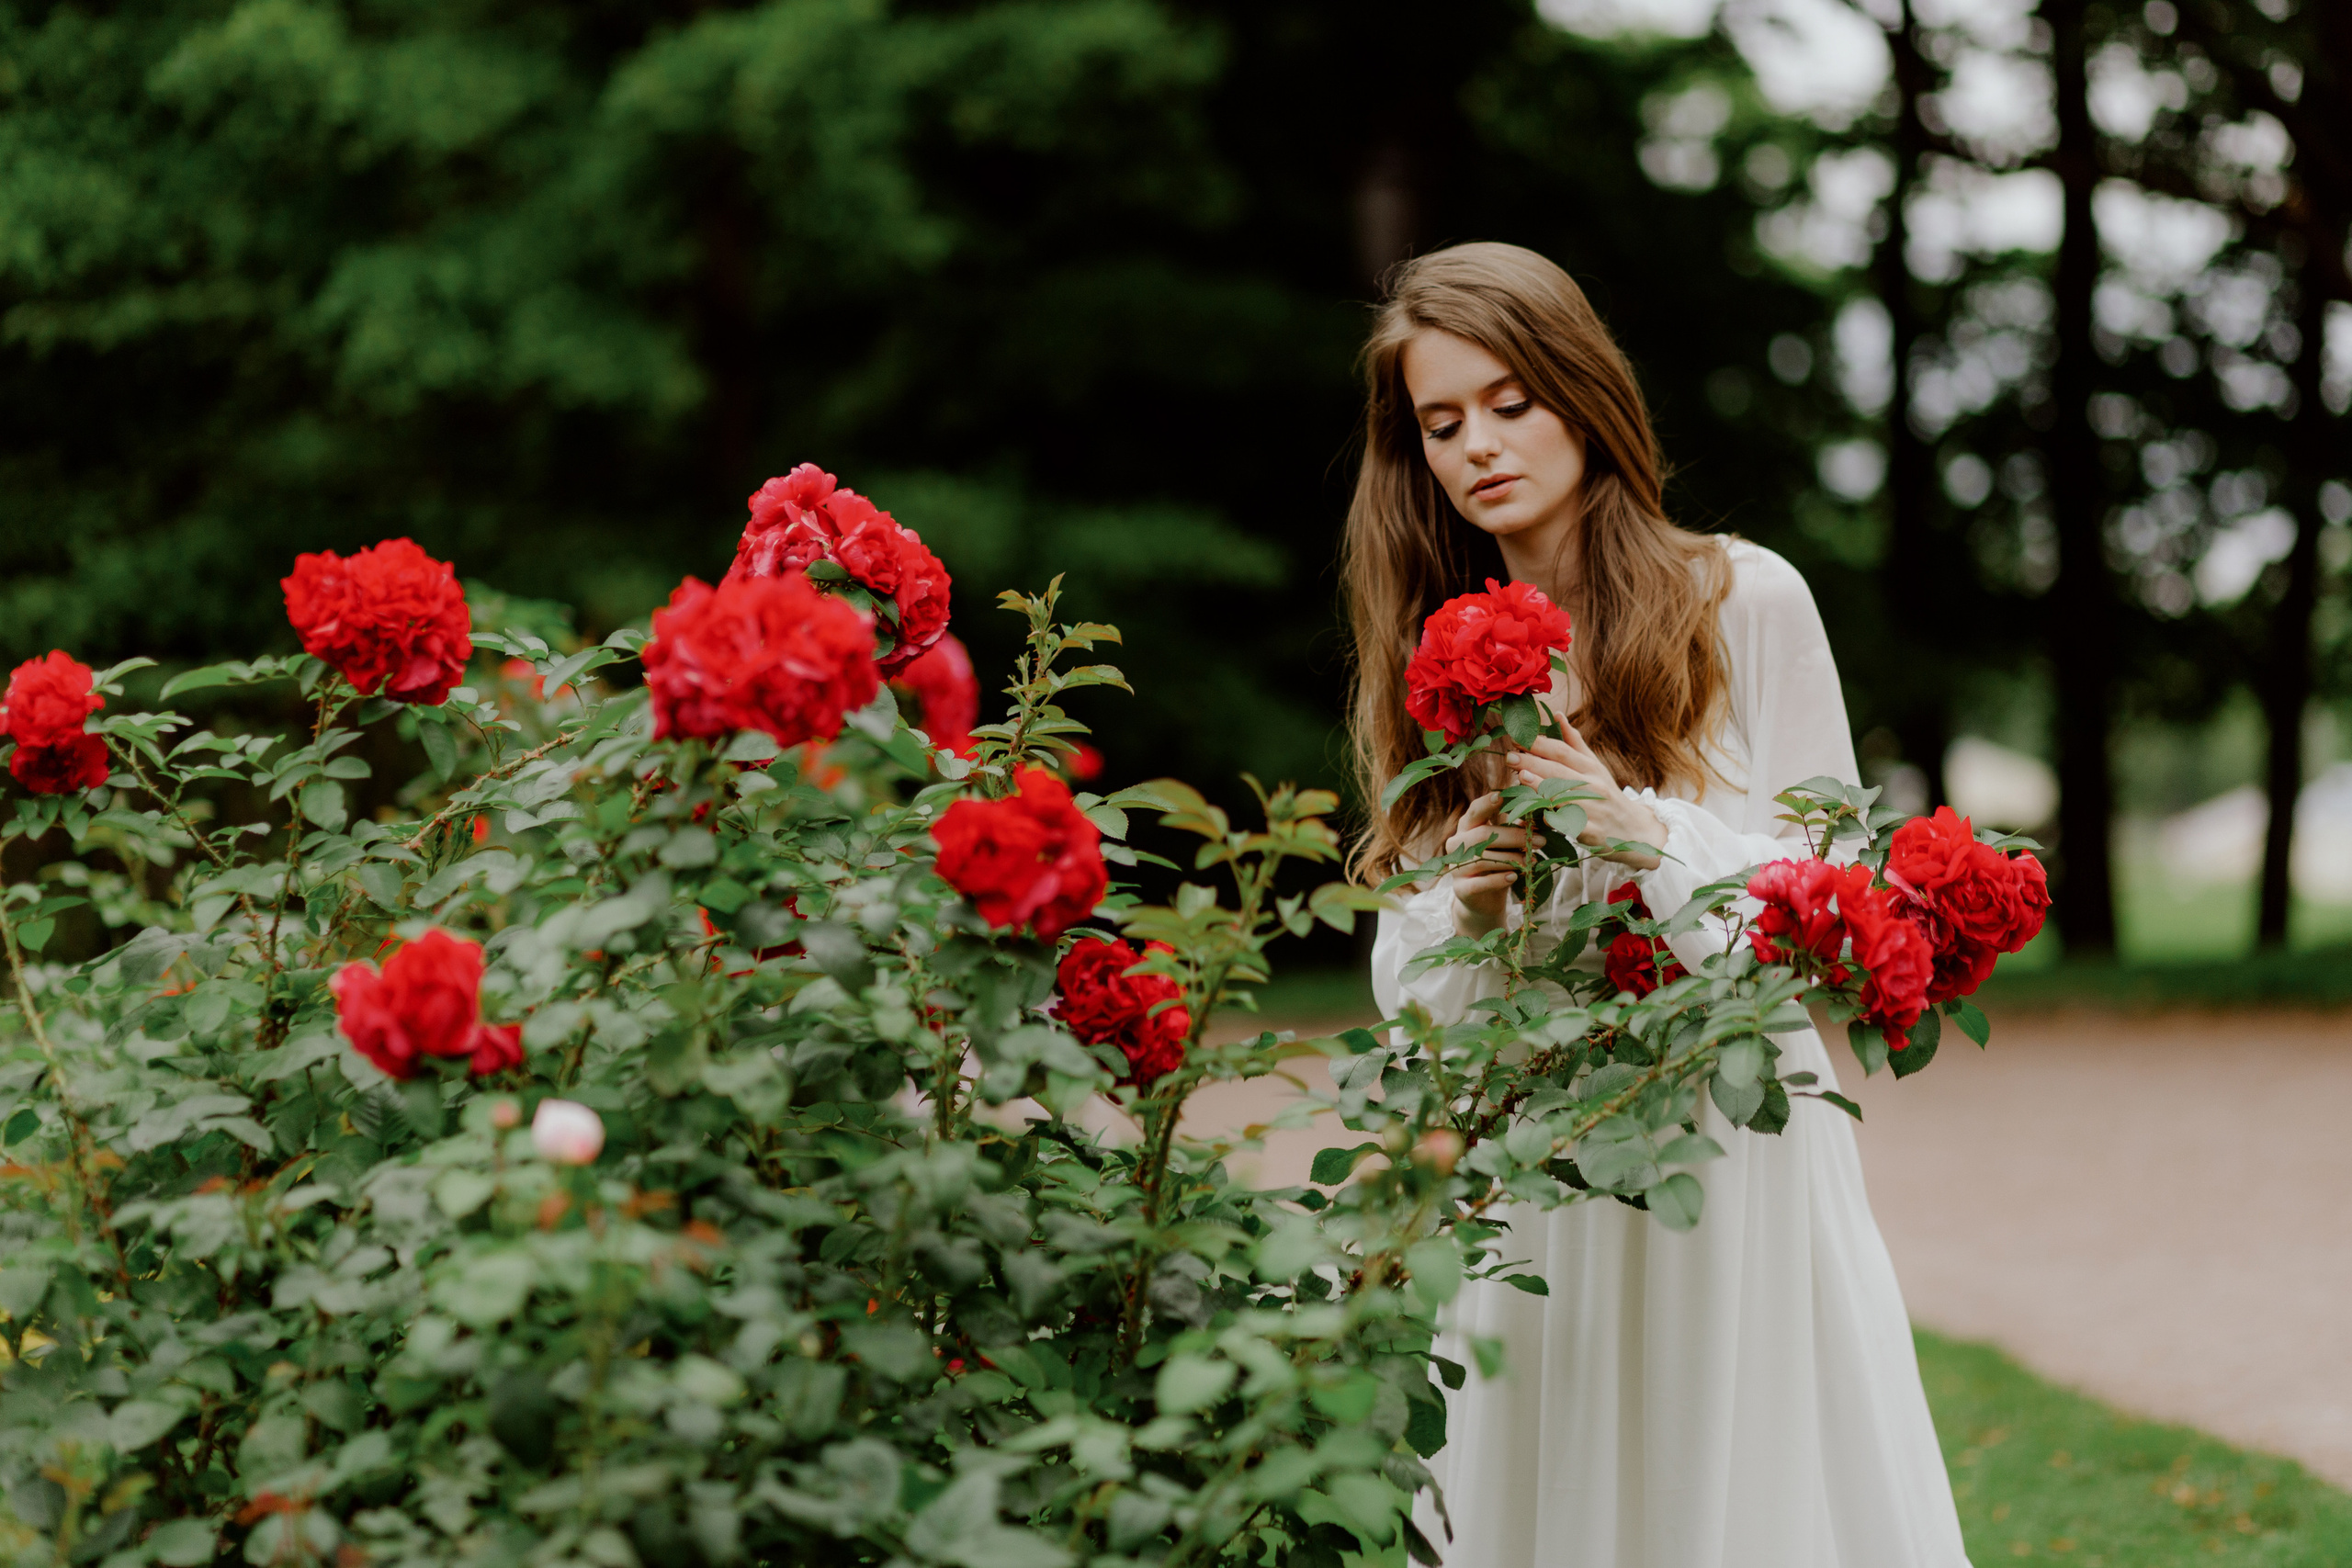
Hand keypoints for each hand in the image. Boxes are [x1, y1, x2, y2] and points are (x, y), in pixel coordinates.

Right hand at [1443, 791, 1542, 936]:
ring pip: (1483, 859)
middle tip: (1540, 841)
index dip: (1487, 803)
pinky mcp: (1461, 889)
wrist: (1483, 900)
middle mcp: (1457, 844)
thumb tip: (1537, 812)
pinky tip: (1514, 877)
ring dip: (1512, 859)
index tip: (1502, 796)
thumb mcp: (1505, 844)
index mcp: (1467, 827)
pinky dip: (1499, 879)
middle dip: (1515, 837)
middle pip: (1483, 835)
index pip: (1475, 810)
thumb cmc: (1497, 864)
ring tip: (1532, 861)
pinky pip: (1480, 882)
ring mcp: (1456, 867)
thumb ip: (1514, 828)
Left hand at [1503, 727, 1664, 869]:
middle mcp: (1593, 786)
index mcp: (1591, 768)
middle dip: (1534, 763)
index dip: (1540, 744)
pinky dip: (1558, 821)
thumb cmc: (1606, 794)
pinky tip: (1542, 816)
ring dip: (1543, 787)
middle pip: (1560, 772)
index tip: (1518, 737)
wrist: (1633, 829)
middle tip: (1511, 757)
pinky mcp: (1593, 832)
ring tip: (1522, 777)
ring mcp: (1594, 810)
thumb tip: (1557, 715)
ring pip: (1566, 797)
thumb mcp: (1595, 767)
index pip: (1563, 752)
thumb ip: (1574, 744)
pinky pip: (1574, 826)